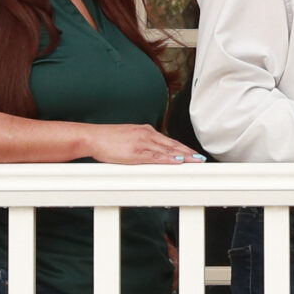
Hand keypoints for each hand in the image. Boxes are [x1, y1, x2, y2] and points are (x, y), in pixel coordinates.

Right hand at [80, 124, 202, 166]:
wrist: (92, 137)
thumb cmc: (107, 139)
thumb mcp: (129, 137)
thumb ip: (142, 143)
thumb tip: (152, 152)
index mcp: (145, 131)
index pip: (169, 140)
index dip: (183, 147)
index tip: (193, 153)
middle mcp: (146, 134)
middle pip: (172, 144)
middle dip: (188, 152)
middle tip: (200, 159)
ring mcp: (142, 143)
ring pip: (167, 150)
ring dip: (183, 156)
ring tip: (195, 161)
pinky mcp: (135, 152)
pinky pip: (156, 157)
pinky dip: (168, 159)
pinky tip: (177, 162)